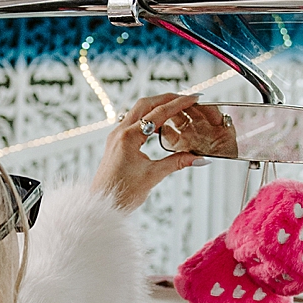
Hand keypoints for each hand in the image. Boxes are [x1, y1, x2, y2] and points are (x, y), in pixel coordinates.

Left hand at [91, 96, 205, 211]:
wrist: (103, 204)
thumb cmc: (122, 192)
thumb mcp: (153, 176)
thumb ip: (177, 163)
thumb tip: (199, 158)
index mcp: (129, 137)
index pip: (158, 113)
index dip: (178, 104)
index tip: (193, 98)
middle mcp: (120, 132)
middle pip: (146, 104)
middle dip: (167, 99)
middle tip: (186, 100)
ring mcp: (116, 136)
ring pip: (139, 111)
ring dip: (157, 107)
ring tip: (176, 112)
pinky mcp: (116, 142)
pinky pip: (134, 122)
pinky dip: (149, 119)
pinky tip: (159, 127)